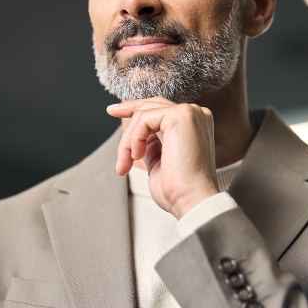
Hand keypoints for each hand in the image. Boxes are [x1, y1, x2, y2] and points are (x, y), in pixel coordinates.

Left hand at [107, 98, 218, 219]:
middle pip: (150, 106)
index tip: (113, 110)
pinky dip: (134, 139)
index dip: (135, 107)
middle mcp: (195, 114)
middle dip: (127, 120)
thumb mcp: (159, 162)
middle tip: (111, 124)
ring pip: (143, 114)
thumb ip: (151, 145)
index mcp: (193, 124)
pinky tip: (137, 156)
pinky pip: (143, 119)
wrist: (192, 201)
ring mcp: (189, 113)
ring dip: (128, 141)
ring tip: (126, 164)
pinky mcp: (179, 116)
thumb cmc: (178, 190)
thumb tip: (137, 138)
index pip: (160, 107)